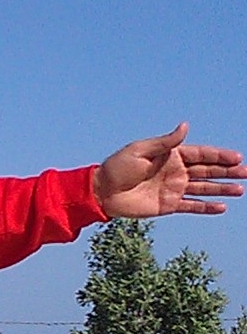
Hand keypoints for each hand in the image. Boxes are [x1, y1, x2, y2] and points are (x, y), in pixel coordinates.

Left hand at [94, 123, 243, 218]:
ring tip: (240, 190)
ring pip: (203, 188)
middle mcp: (176, 172)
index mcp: (171, 155)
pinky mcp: (168, 205)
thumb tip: (185, 126)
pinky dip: (205, 207)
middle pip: (207, 171)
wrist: (101, 192)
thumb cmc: (117, 167)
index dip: (219, 156)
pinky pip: (191, 206)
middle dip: (227, 171)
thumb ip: (165, 142)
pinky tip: (221, 207)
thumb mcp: (140, 150)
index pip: (201, 154)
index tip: (237, 157)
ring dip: (222, 189)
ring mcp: (173, 189)